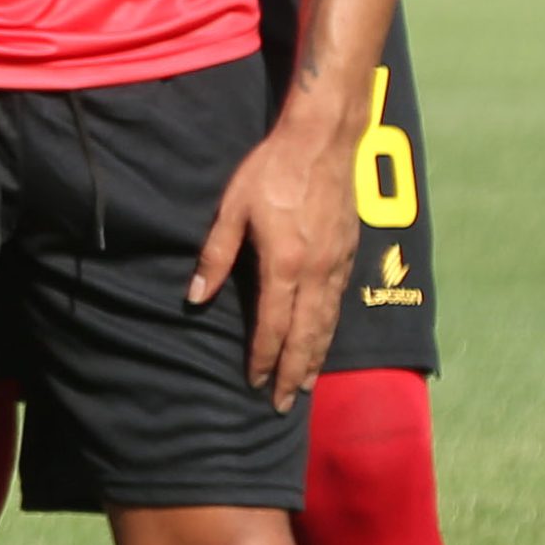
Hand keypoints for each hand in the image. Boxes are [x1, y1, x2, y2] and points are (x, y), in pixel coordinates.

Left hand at [192, 108, 359, 409]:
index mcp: (284, 264)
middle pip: (306, 335)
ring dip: (315, 358)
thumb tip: (195, 297)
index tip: (253, 383)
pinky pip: (339, 304)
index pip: (272, 325)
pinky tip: (323, 342)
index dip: (263, 357)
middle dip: (292, 372)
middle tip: (282, 404)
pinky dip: (330, 332)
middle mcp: (316, 272)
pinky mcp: (349, 254)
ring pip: (327, 324)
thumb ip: (214, 256)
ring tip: (303, 386)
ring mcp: (337, 265)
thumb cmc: (270, 171)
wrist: (323, 141)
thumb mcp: (231, 210)